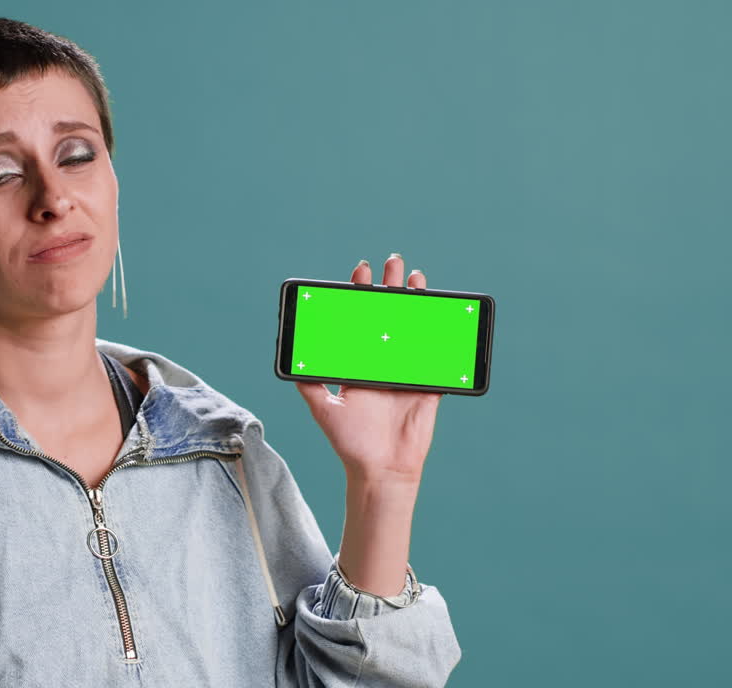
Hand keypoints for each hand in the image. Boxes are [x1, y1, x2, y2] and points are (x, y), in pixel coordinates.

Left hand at [295, 253, 441, 484]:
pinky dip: (439, 333)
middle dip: (389, 288)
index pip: (358, 319)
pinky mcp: (428, 383)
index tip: (360, 273)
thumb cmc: (349, 442)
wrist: (380, 469)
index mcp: (358, 362)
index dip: (359, 295)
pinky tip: (439, 312)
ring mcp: (406, 369)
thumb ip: (309, 382)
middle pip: (387, 315)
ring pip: (413, 327)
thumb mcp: (323, 409)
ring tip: (415, 277)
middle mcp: (381, 361)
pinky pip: (437, 354)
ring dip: (415, 301)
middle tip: (392, 262)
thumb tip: (292, 356)